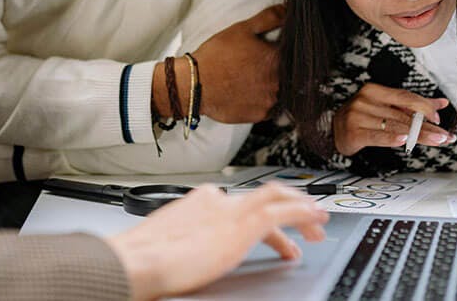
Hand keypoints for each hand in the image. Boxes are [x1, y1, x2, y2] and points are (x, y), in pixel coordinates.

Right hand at [106, 182, 328, 300]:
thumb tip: (187, 256)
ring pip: (276, 198)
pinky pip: (281, 212)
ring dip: (300, 208)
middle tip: (306, 221)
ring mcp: (230, 209)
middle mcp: (217, 199)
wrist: (138, 260)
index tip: (272, 231)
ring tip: (318, 221)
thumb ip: (186, 242)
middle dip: (288, 205)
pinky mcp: (242, 224)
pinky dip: (300, 213)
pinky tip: (313, 221)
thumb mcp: (170, 245)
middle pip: (263, 195)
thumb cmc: (144, 261)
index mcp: (200, 202)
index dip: (260, 214)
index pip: (241, 202)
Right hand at [152, 5, 282, 122]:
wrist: (195, 84)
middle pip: (287, 73)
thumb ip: (269, 18)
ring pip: (279, 91)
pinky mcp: (260, 115)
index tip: (268, 50)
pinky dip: (261, 100)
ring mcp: (271, 100)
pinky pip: (268, 107)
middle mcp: (279, 82)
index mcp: (278, 58)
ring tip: (249, 78)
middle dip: (275, 68)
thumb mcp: (242, 29)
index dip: (280, 50)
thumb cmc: (217, 55)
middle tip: (255, 65)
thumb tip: (287, 9)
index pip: (293, 53)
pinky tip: (247, 91)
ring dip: (270, 85)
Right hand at [333, 83, 455, 155]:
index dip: (424, 107)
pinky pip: (377, 136)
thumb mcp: (386, 107)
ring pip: (394, 126)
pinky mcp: (353, 132)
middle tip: (444, 136)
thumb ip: (412, 105)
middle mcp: (365, 100)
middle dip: (426, 127)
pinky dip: (391, 139)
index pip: (405, 97)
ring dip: (418, 135)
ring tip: (435, 141)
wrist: (333, 131)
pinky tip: (404, 141)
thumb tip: (441, 103)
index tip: (438, 119)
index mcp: (374, 90)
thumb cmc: (363, 117)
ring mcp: (358, 116)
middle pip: (403, 114)